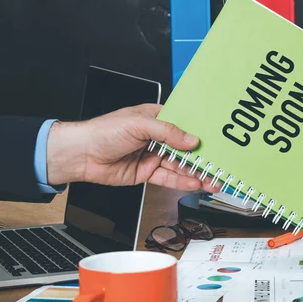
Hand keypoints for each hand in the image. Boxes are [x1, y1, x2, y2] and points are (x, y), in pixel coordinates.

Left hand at [45, 104, 216, 191]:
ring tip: (213, 178)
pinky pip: (168, 178)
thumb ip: (167, 132)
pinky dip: (182, 181)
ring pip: (179, 165)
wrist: (81, 155)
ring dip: (196, 172)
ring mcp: (152, 155)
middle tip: (221, 164)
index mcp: (156, 118)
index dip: (200, 132)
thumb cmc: (103, 131)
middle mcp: (156, 137)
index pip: (184, 124)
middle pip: (185, 147)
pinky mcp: (147, 173)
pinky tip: (195, 183)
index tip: (217, 139)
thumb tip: (191, 140)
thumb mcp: (139, 124)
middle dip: (203, 156)